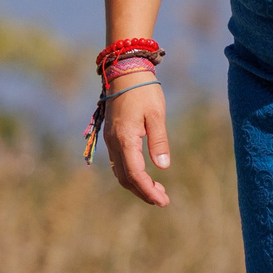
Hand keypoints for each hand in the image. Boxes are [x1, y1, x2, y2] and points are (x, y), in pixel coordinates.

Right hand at [106, 81, 172, 207]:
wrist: (124, 71)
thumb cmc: (144, 91)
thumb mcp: (157, 115)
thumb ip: (159, 141)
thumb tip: (163, 166)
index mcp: (125, 139)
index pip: (135, 174)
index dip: (148, 190)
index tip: (163, 201)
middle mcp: (113, 142)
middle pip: (125, 177)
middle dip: (143, 192)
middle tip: (163, 200)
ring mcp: (110, 139)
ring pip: (119, 171)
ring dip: (136, 184)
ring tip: (157, 191)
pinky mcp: (111, 135)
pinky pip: (118, 162)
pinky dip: (130, 173)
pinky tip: (144, 175)